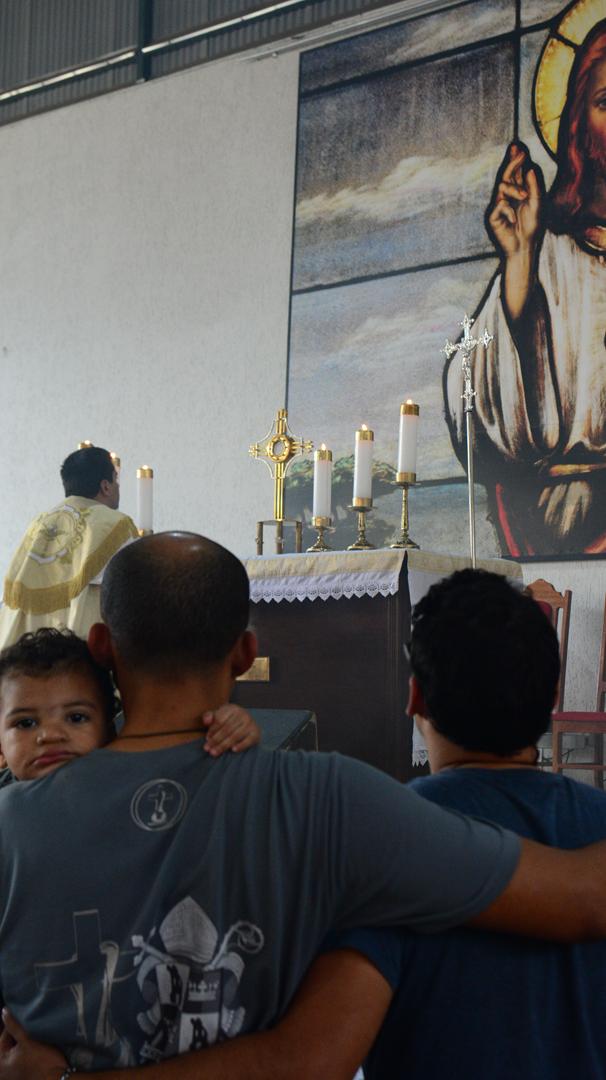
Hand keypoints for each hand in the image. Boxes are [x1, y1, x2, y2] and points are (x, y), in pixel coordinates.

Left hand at [0, 1010, 66, 1079]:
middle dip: (19, 1034)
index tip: (28, 1020)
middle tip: (32, 1027)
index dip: (16, 1026)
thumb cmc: (41, 1060)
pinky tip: (37, 1046)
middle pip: (9, 1043)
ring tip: (36, 1035)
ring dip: (25, 1042)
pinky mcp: (22, 1074)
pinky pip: (22, 1057)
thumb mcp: (27, 1039)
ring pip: (17, 1049)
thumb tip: (4, 1011)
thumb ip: (14, 1025)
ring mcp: (13, 1073)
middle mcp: (3, 1069)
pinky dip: (27, 1050)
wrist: (58, 1079)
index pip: (4, 1035)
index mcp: (0, 1061)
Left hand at [203, 704, 260, 756]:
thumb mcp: (218, 715)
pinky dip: (241, 746)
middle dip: (216, 740)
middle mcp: (243, 714)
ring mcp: (250, 723)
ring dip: (223, 745)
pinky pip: (248, 740)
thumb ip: (208, 716)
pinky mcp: (256, 733)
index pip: (220, 720)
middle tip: (207, 749)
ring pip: (235, 736)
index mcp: (232, 708)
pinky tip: (233, 750)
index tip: (206, 739)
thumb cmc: (228, 720)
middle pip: (227, 729)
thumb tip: (206, 721)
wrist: (247, 723)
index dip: (212, 730)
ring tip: (214, 752)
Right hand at [487, 143, 542, 258]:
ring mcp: (499, 205)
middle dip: (513, 163)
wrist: (524, 247)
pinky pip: (499, 205)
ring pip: (502, 186)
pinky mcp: (493, 216)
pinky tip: (513, 220)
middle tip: (520, 153)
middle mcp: (508, 196)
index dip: (516, 160)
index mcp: (519, 192)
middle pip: (507, 175)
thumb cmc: (531, 227)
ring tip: (523, 196)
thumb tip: (530, 168)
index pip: (517, 173)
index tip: (519, 147)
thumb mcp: (537, 204)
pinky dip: (508, 211)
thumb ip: (534, 187)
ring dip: (514, 189)